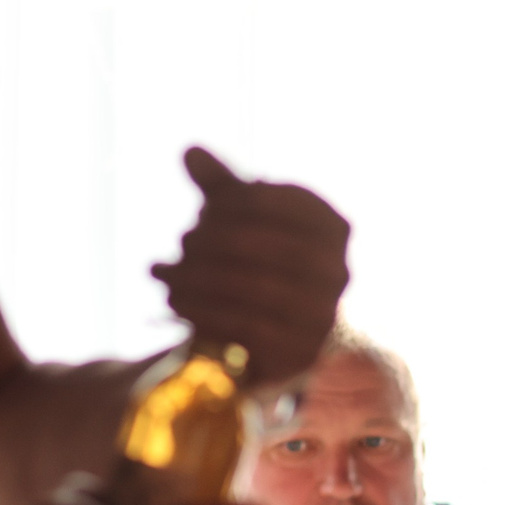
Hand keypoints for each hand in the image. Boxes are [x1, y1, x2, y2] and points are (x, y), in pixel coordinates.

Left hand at [150, 147, 350, 387]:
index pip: (288, 202)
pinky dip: (203, 308)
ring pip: (253, 286)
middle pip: (266, 244)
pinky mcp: (300, 352)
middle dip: (213, 239)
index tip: (205, 208)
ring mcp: (324, 315)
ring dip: (199, 276)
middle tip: (182, 240)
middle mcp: (339, 272)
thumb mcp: (240, 221)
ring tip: (165, 270)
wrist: (269, 342)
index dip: (239, 199)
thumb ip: (221, 188)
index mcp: (334, 230)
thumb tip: (191, 152)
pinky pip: (246, 325)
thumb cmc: (254, 266)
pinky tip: (173, 298)